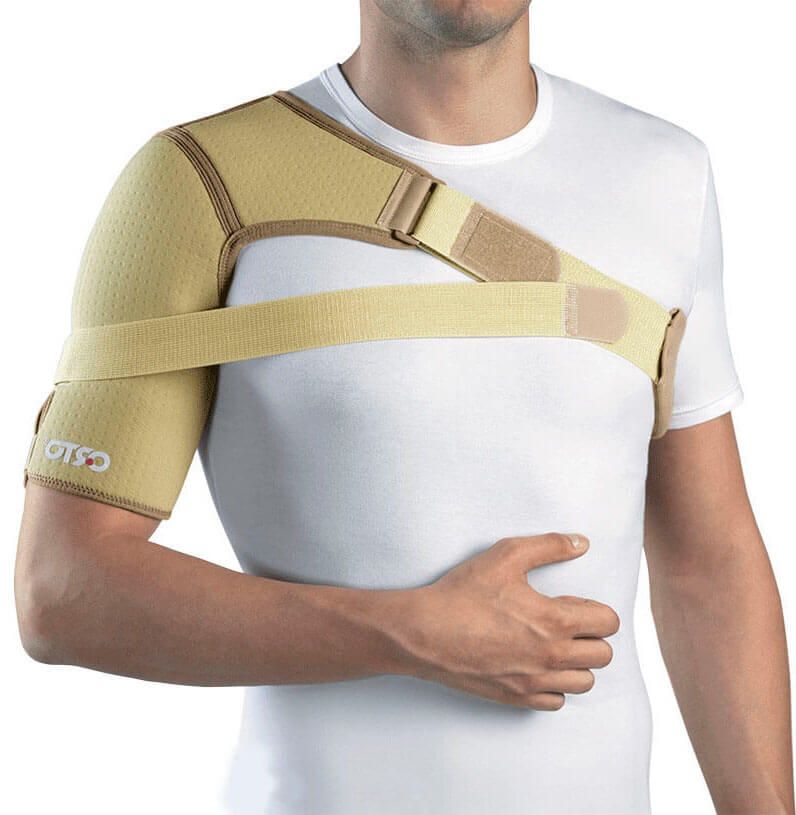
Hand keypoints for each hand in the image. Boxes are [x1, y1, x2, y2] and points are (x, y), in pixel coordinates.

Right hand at [398, 533, 618, 709]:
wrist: (424, 632)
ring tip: (554, 644)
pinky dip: (554, 685)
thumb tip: (581, 543)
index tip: (575, 603)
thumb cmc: (462, 594)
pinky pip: (557, 701)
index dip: (597, 609)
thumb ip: (549, 546)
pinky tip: (536, 664)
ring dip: (577, 662)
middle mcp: (550, 657)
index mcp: (554, 621)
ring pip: (585, 682)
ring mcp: (534, 682)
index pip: (608, 623)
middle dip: (591, 635)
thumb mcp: (505, 556)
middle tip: (566, 622)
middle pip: (603, 655)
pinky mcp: (516, 697)